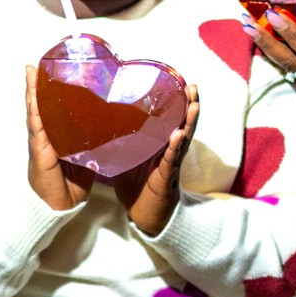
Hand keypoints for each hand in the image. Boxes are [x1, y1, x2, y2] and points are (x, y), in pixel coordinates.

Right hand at [26, 66, 93, 213]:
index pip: (53, 109)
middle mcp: (46, 136)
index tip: (52, 72)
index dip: (51, 92)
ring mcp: (40, 142)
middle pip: (41, 105)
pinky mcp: (40, 150)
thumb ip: (91, 142)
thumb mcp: (85, 157)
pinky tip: (32, 96)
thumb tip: (108, 128)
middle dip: (38, 85)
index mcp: (56, 136)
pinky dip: (33, 109)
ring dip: (32, 91)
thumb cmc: (71, 183)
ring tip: (30, 71)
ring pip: (35, 110)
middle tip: (36, 64)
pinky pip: (36, 126)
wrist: (60, 205)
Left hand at [114, 84, 199, 237]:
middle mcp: (168, 150)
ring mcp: (170, 164)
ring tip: (194, 105)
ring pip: (183, 139)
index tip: (178, 81)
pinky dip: (175, 148)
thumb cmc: (137, 186)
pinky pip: (171, 161)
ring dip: (189, 122)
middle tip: (192, 86)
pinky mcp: (166, 178)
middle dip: (188, 105)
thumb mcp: (126, 158)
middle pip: (181, 123)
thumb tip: (100, 122)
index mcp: (158, 143)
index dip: (174, 101)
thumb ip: (120, 141)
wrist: (144, 215)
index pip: (168, 118)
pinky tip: (179, 135)